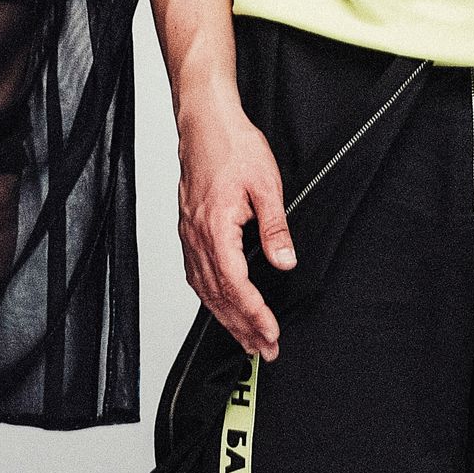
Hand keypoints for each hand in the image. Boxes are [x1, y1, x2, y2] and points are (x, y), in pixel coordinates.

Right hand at [176, 89, 295, 357]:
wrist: (205, 121)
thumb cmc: (233, 145)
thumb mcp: (267, 184)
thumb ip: (275, 227)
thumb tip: (285, 262)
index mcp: (215, 227)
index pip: (235, 284)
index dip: (253, 313)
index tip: (270, 333)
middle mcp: (196, 236)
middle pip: (218, 296)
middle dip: (241, 327)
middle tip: (262, 351)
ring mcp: (189, 234)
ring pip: (205, 289)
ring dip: (225, 318)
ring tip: (246, 339)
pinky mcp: (188, 229)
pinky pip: (196, 274)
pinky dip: (210, 298)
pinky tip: (220, 308)